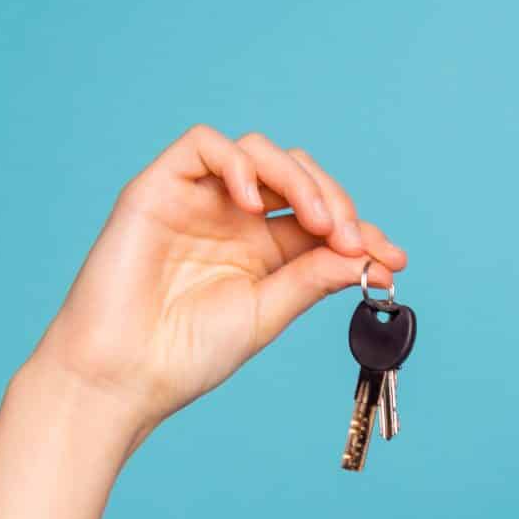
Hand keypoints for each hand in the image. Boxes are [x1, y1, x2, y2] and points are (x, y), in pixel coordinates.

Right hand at [22, 123, 409, 432]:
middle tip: (352, 241)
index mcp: (266, 252)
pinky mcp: (159, 188)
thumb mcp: (268, 313)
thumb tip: (368, 256)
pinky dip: (238, 163)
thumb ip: (312, 278)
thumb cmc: (188, 353)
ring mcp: (199, 200)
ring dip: (299, 179)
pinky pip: (203, 145)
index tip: (394, 260)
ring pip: (258, 152)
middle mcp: (236, 219)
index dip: (362, 233)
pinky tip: (256, 203)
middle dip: (336, 200)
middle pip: (299, 177)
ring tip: (318, 224)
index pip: (323, 221)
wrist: (123, 373)